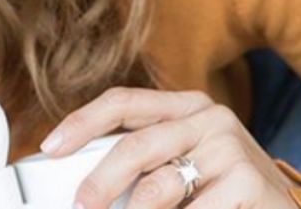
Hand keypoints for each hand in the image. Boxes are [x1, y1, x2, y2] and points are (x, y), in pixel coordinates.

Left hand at [38, 86, 299, 208]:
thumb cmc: (223, 192)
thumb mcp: (185, 165)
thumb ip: (145, 164)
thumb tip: (80, 185)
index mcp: (185, 106)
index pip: (123, 102)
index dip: (82, 122)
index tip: (50, 148)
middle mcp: (209, 119)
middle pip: (136, 146)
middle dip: (100, 182)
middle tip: (81, 207)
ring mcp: (231, 149)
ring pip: (160, 187)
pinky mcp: (250, 183)